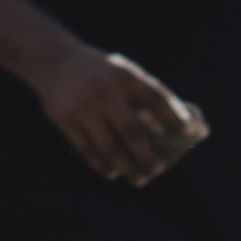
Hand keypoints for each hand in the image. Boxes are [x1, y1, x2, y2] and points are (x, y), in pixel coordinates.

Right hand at [37, 45, 208, 185]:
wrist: (53, 60)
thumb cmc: (100, 72)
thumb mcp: (123, 72)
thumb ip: (144, 94)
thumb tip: (172, 127)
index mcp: (124, 76)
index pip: (156, 98)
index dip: (174, 117)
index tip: (187, 133)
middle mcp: (104, 91)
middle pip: (132, 132)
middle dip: (147, 156)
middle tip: (157, 170)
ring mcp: (83, 107)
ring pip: (109, 147)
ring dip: (126, 167)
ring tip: (139, 179)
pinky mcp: (64, 119)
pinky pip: (87, 149)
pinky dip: (101, 164)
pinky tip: (112, 172)